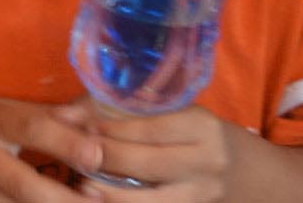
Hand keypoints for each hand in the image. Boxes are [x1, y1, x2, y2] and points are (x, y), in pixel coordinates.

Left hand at [86, 103, 234, 200]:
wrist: (239, 169)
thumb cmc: (188, 131)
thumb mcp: (168, 111)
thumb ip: (118, 108)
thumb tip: (63, 116)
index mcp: (201, 126)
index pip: (150, 127)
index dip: (112, 128)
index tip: (81, 127)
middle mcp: (208, 161)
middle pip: (148, 163)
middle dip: (108, 159)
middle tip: (77, 155)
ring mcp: (204, 194)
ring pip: (152, 200)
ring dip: (112, 194)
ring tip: (82, 186)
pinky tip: (101, 201)